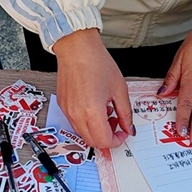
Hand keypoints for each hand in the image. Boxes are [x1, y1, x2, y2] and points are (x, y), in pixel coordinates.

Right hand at [52, 27, 133, 153]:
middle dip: (107, 137)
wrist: (77, 49)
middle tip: (116, 123)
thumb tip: (128, 127)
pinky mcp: (63, 107)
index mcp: (92, 111)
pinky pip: (75, 123)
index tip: (123, 132)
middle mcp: (77, 115)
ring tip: (106, 112)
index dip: (116, 140)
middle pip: (92, 142)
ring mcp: (67, 112)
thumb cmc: (97, 63)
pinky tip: (95, 107)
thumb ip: (125, 112)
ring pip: (83, 134)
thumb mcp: (119, 88)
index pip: (104, 141)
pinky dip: (87, 123)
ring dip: (96, 130)